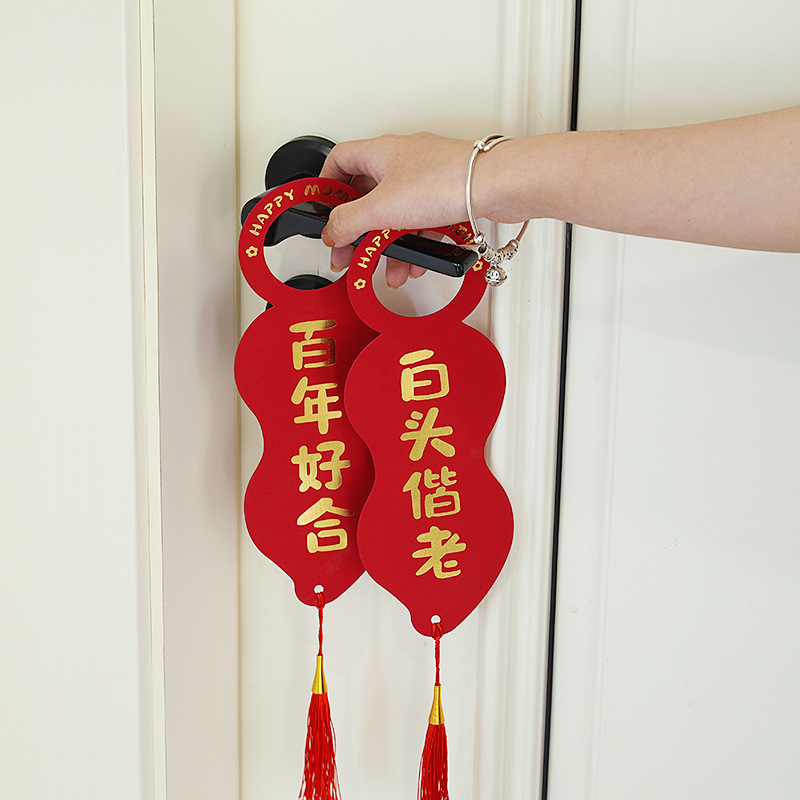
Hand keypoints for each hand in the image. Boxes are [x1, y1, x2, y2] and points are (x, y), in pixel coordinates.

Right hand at [319, 133, 473, 286]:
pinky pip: (421, 221)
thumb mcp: (381, 208)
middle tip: (351, 253)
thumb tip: (330, 231)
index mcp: (379, 151)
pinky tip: (418, 263)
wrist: (495, 187)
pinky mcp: (446, 194)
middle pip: (367, 196)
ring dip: (390, 246)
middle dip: (359, 231)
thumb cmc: (445, 181)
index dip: (327, 186)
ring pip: (396, 214)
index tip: (322, 211)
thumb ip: (348, 222)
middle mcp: (402, 159)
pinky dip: (415, 243)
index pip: (339, 160)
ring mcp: (425, 177)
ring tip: (390, 269)